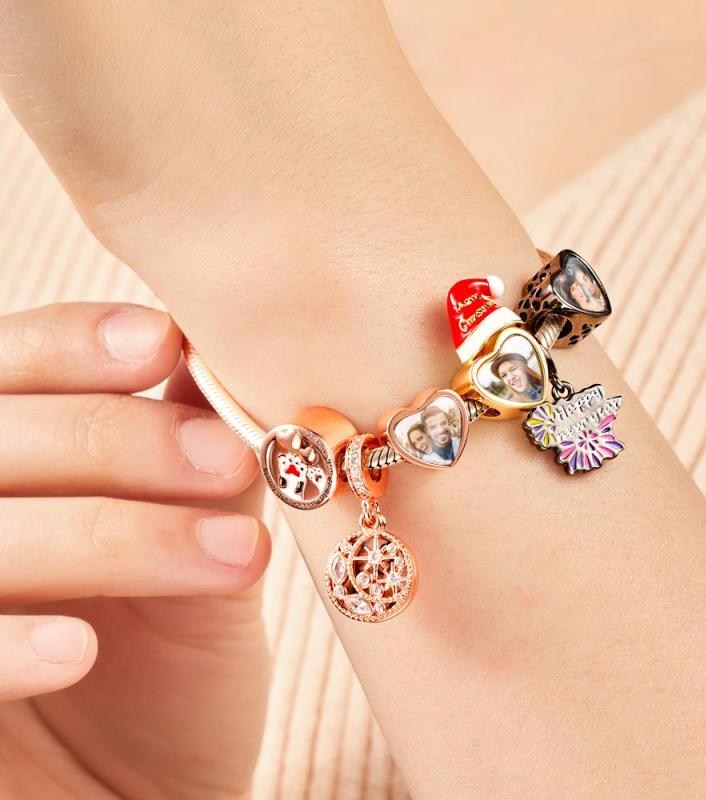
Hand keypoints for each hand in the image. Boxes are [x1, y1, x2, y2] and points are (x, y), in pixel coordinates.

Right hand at [0, 302, 269, 798]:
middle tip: (225, 460)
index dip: (71, 345)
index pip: (5, 366)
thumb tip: (215, 352)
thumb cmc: (169, 676)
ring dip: (105, 536)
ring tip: (233, 554)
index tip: (162, 343)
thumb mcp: (199, 551)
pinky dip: (0, 645)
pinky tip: (74, 650)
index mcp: (9, 468)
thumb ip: (198, 457)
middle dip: (112, 437)